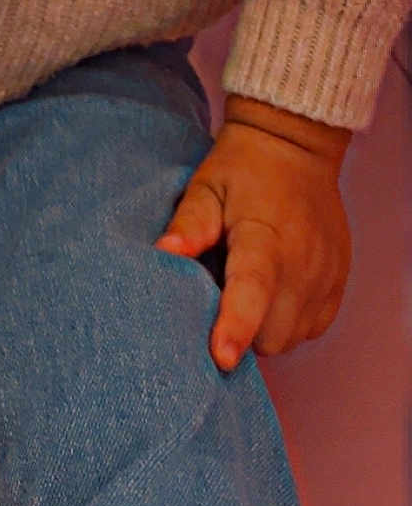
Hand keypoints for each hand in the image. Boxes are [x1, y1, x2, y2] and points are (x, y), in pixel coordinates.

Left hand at [155, 95, 351, 371]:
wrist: (295, 148)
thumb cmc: (241, 169)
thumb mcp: (205, 186)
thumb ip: (188, 224)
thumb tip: (165, 255)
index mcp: (263, 236)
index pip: (252, 289)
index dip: (236, 326)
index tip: (221, 357)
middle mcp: (303, 262)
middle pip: (272, 333)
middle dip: (243, 332)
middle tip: (221, 297)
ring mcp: (326, 275)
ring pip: (292, 337)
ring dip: (267, 328)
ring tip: (248, 290)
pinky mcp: (339, 282)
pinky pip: (312, 328)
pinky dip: (290, 321)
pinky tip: (274, 292)